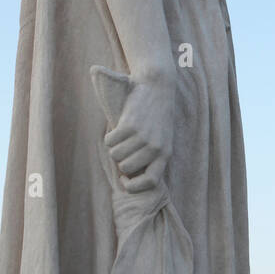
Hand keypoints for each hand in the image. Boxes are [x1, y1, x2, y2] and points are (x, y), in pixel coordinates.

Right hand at [104, 72, 174, 191]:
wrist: (157, 87)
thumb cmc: (157, 116)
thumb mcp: (162, 138)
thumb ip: (151, 157)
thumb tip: (128, 176)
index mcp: (165, 154)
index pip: (150, 182)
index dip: (135, 186)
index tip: (125, 180)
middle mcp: (155, 148)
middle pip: (127, 168)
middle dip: (120, 161)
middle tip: (123, 150)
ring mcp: (143, 137)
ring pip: (116, 155)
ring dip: (114, 148)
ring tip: (121, 138)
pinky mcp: (130, 125)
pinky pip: (110, 141)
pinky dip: (109, 137)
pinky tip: (117, 129)